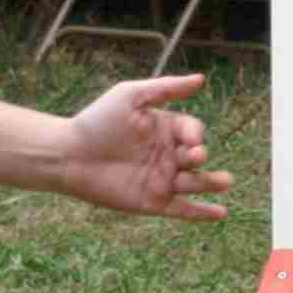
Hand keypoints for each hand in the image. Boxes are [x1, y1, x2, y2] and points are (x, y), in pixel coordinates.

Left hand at [51, 74, 233, 220]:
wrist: (67, 155)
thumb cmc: (96, 121)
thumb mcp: (130, 96)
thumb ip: (165, 88)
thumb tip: (201, 79)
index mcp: (165, 129)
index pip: (193, 130)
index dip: (195, 134)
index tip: (190, 138)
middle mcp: (167, 155)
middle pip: (197, 157)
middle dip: (201, 157)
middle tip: (195, 156)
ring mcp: (161, 180)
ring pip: (194, 183)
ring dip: (211, 183)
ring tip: (226, 181)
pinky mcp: (152, 202)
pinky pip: (182, 210)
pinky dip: (201, 213)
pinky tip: (221, 214)